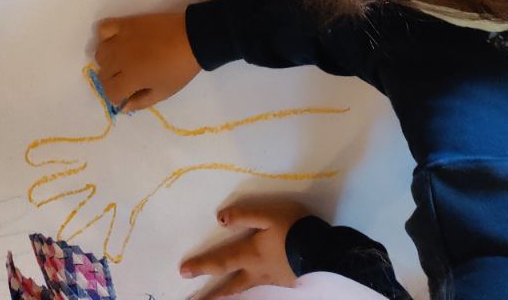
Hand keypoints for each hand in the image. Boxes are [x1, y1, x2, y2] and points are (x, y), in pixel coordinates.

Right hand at [94, 11, 199, 113]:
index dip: (116, 97)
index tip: (125, 94)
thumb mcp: (164, 92)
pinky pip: (103, 29)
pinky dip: (105, 37)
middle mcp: (120, 59)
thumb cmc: (179, 69)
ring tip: (121, 61)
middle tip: (126, 79)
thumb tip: (123, 106)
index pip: (109, 92)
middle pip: (103, 74)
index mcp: (131, 78)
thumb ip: (141, 102)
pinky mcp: (124, 23)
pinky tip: (116, 42)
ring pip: (100, 53)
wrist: (190, 38)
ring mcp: (120, 39)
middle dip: (112, 81)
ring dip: (107, 61)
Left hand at [181, 201, 307, 296]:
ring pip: (247, 289)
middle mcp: (258, 272)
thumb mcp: (268, 215)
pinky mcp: (285, 281)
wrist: (324, 252)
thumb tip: (219, 219)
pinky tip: (254, 286)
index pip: (221, 262)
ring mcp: (272, 279)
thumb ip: (244, 215)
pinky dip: (251, 289)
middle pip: (231, 286)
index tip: (183, 272)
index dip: (202, 266)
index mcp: (251, 254)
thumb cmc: (293, 230)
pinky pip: (262, 286)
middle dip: (214, 293)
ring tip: (221, 298)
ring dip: (230, 294)